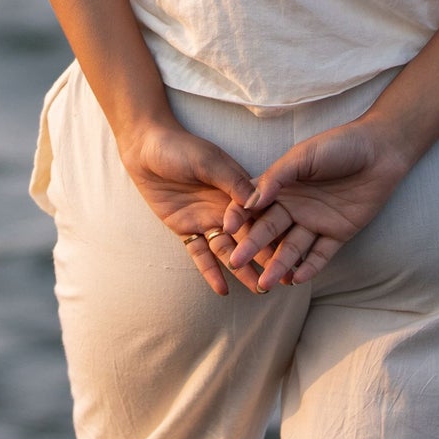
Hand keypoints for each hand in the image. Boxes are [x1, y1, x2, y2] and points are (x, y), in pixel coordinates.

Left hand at [119, 120, 265, 295]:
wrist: (146, 148)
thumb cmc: (181, 148)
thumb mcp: (208, 161)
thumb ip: (231, 181)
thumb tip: (257, 201)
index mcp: (237, 189)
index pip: (259, 215)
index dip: (275, 234)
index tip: (293, 253)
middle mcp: (225, 208)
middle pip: (247, 238)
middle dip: (264, 258)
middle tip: (281, 280)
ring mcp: (206, 220)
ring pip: (227, 250)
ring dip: (242, 270)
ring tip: (259, 290)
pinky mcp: (187, 229)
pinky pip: (200, 254)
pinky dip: (210, 272)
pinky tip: (222, 290)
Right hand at [220, 118, 410, 288]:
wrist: (381, 150)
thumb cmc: (340, 144)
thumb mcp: (304, 156)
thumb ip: (278, 177)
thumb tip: (250, 201)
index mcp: (282, 186)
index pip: (255, 206)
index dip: (239, 218)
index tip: (225, 229)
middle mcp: (295, 207)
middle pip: (270, 231)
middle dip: (253, 247)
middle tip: (237, 263)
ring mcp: (316, 222)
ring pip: (293, 248)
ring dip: (279, 265)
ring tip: (266, 283)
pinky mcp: (338, 233)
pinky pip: (321, 255)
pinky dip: (310, 267)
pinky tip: (297, 279)